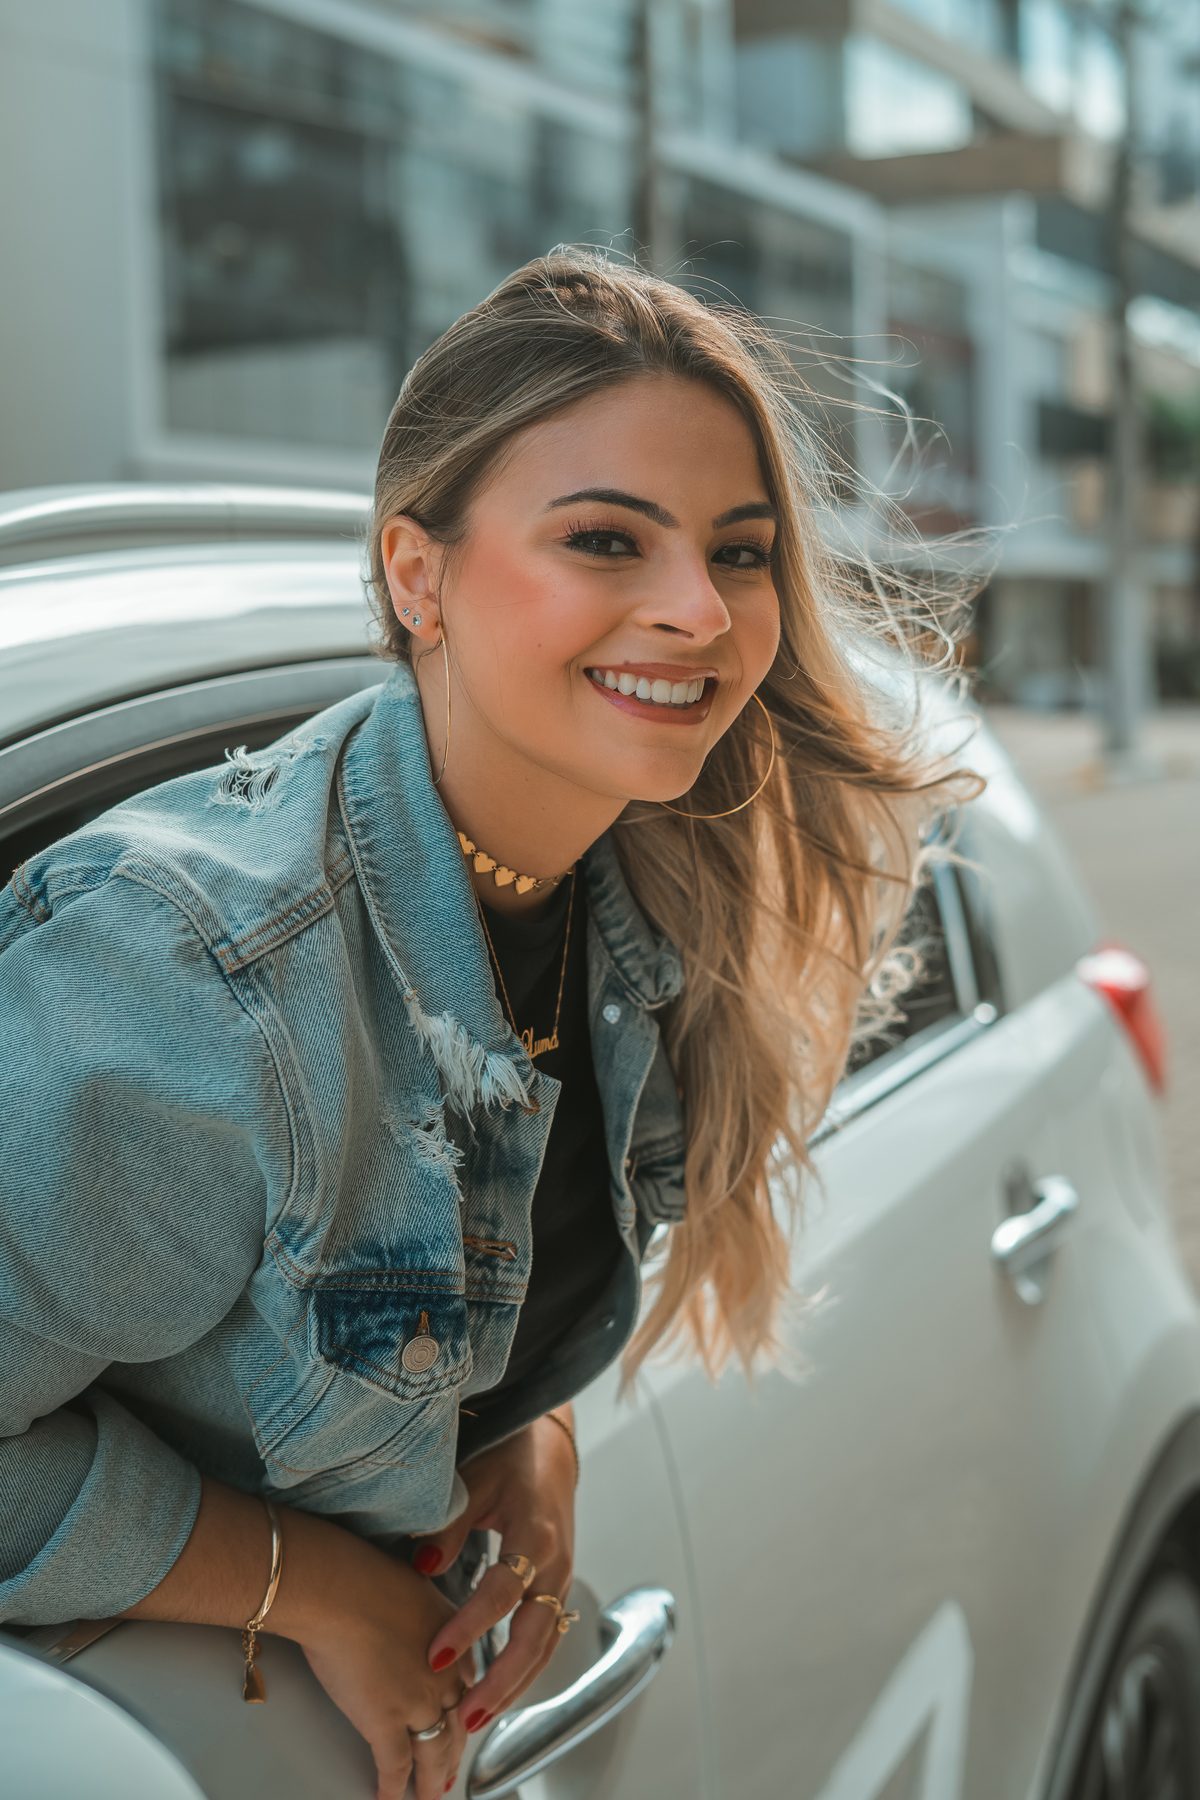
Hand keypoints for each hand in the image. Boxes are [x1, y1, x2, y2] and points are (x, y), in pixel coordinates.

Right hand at [276, 1509, 476, 1799]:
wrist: (339, 1587)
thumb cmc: (364, 1574)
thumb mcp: (410, 1581)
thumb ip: (417, 1604)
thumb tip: (407, 1605)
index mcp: (454, 1637)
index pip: (468, 1682)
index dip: (463, 1706)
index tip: (460, 1718)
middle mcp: (445, 1673)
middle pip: (457, 1723)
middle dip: (454, 1752)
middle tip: (449, 1770)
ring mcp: (420, 1701)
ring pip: (434, 1752)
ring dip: (433, 1780)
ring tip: (430, 1795)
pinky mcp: (387, 1722)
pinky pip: (395, 1767)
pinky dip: (393, 1789)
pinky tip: (389, 1799)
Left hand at [414, 1411, 577, 1735]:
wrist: (549, 1446)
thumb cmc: (510, 1457)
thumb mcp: (476, 1480)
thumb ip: (449, 1524)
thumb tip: (422, 1566)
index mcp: (535, 1536)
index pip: (502, 1594)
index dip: (469, 1626)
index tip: (435, 1656)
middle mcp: (555, 1565)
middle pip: (533, 1637)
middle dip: (500, 1682)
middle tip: (464, 1716)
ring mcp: (562, 1579)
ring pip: (544, 1647)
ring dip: (513, 1686)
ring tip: (477, 1719)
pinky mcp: (558, 1587)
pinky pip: (546, 1638)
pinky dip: (524, 1670)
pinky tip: (500, 1693)